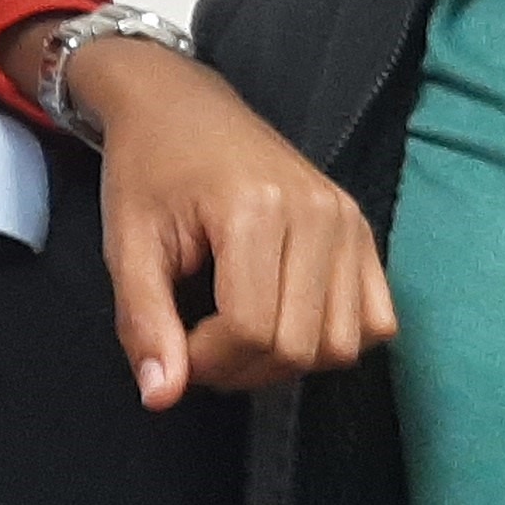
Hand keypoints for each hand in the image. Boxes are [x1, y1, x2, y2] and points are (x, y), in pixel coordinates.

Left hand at [63, 35, 395, 407]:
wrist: (181, 107)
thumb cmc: (148, 171)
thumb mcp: (127, 244)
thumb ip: (143, 322)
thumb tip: (160, 397)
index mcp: (256, 208)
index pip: (251, 330)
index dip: (207, 361)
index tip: (174, 344)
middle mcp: (318, 213)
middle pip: (299, 346)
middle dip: (242, 368)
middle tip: (199, 342)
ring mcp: (349, 220)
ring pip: (342, 344)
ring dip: (287, 361)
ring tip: (239, 332)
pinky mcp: (363, 229)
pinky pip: (376, 320)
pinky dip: (333, 338)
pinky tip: (286, 317)